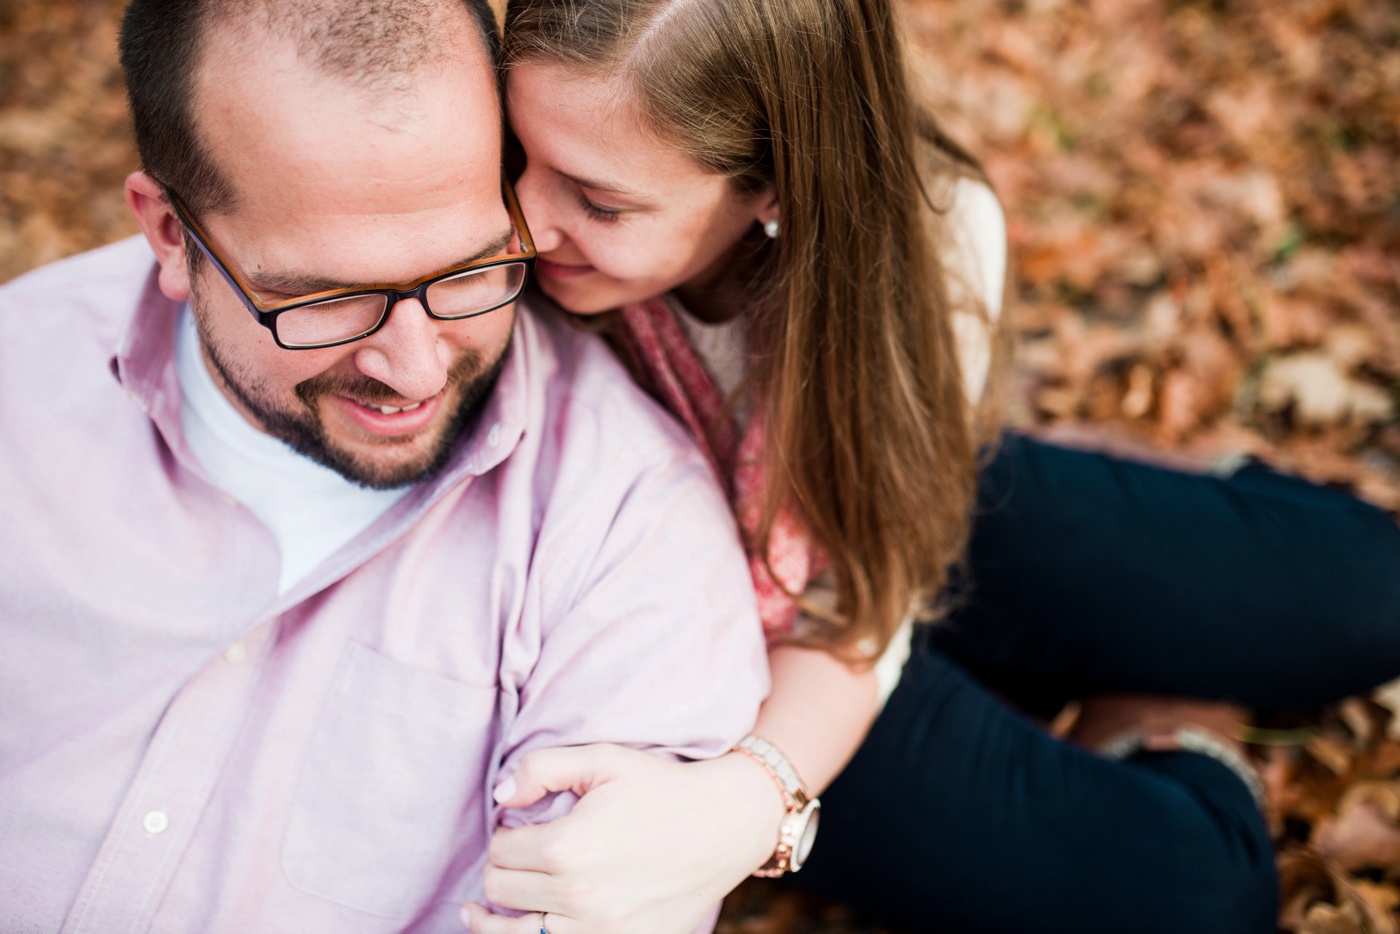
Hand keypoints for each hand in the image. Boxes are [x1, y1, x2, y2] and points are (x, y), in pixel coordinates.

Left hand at [461, 743, 783, 933]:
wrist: (723, 825)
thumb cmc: (661, 787)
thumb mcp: (602, 759)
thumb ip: (540, 768)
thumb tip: (499, 797)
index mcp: (568, 847)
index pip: (501, 850)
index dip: (504, 833)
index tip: (520, 825)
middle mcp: (579, 896)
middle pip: (502, 891)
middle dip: (501, 869)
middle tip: (517, 853)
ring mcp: (601, 930)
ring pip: (516, 933)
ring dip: (498, 916)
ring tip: (477, 912)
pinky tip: (518, 929)